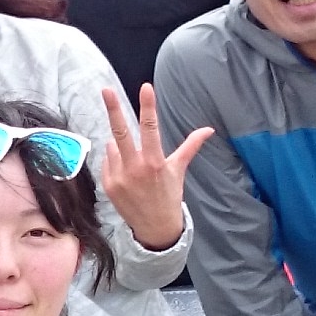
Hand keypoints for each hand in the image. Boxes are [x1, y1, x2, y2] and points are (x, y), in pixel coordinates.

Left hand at [91, 84, 211, 252]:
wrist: (155, 228)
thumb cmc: (168, 194)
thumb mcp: (179, 169)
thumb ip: (190, 146)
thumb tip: (209, 129)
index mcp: (155, 162)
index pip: (151, 128)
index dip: (148, 106)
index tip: (146, 87)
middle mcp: (135, 169)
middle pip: (121, 133)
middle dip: (114, 110)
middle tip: (106, 90)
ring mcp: (119, 177)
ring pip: (113, 146)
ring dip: (120, 146)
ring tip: (134, 162)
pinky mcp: (108, 184)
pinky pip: (107, 160)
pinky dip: (114, 159)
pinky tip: (126, 172)